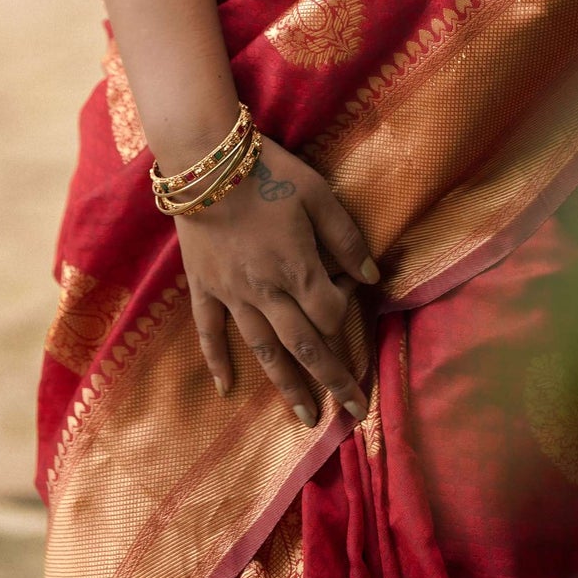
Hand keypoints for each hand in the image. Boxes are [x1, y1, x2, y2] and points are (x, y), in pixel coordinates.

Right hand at [174, 134, 379, 423]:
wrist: (206, 163)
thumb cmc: (269, 172)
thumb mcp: (317, 194)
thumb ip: (345, 238)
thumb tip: (372, 276)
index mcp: (297, 269)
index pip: (330, 313)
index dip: (346, 311)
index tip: (351, 293)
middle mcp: (266, 292)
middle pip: (305, 346)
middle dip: (331, 379)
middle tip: (351, 411)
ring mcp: (232, 294)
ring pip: (264, 350)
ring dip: (286, 385)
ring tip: (304, 414)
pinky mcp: (204, 287)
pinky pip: (210, 332)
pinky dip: (217, 361)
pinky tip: (226, 388)